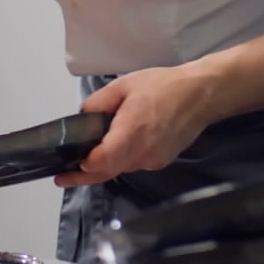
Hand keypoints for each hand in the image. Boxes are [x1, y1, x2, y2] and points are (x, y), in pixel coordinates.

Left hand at [55, 64, 218, 188]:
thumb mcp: (123, 86)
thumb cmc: (164, 86)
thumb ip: (98, 103)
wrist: (201, 94)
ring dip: (103, 167)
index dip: (84, 166)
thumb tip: (83, 118)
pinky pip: (134, 165)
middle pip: (108, 172)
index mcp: (132, 130)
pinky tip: (113, 151)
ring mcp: (153, 160)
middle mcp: (143, 152)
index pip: (104, 160)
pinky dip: (121, 161)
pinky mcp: (161, 162)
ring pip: (121, 170)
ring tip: (84, 161)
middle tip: (62, 178)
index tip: (68, 167)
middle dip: (84, 176)